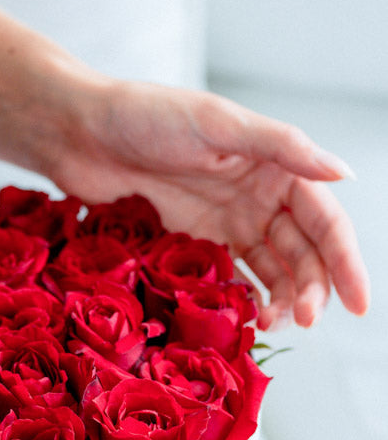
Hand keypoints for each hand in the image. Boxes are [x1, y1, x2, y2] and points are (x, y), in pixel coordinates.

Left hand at [48, 80, 369, 329]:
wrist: (79, 132)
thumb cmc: (144, 114)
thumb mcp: (216, 123)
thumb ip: (279, 147)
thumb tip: (344, 174)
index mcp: (273, 163)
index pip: (324, 220)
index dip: (345, 262)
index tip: (361, 304)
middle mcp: (256, 193)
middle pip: (302, 251)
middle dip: (312, 288)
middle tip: (307, 323)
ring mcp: (224, 219)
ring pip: (270, 268)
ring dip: (282, 298)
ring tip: (274, 325)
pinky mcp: (192, 240)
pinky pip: (230, 274)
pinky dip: (244, 296)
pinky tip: (246, 318)